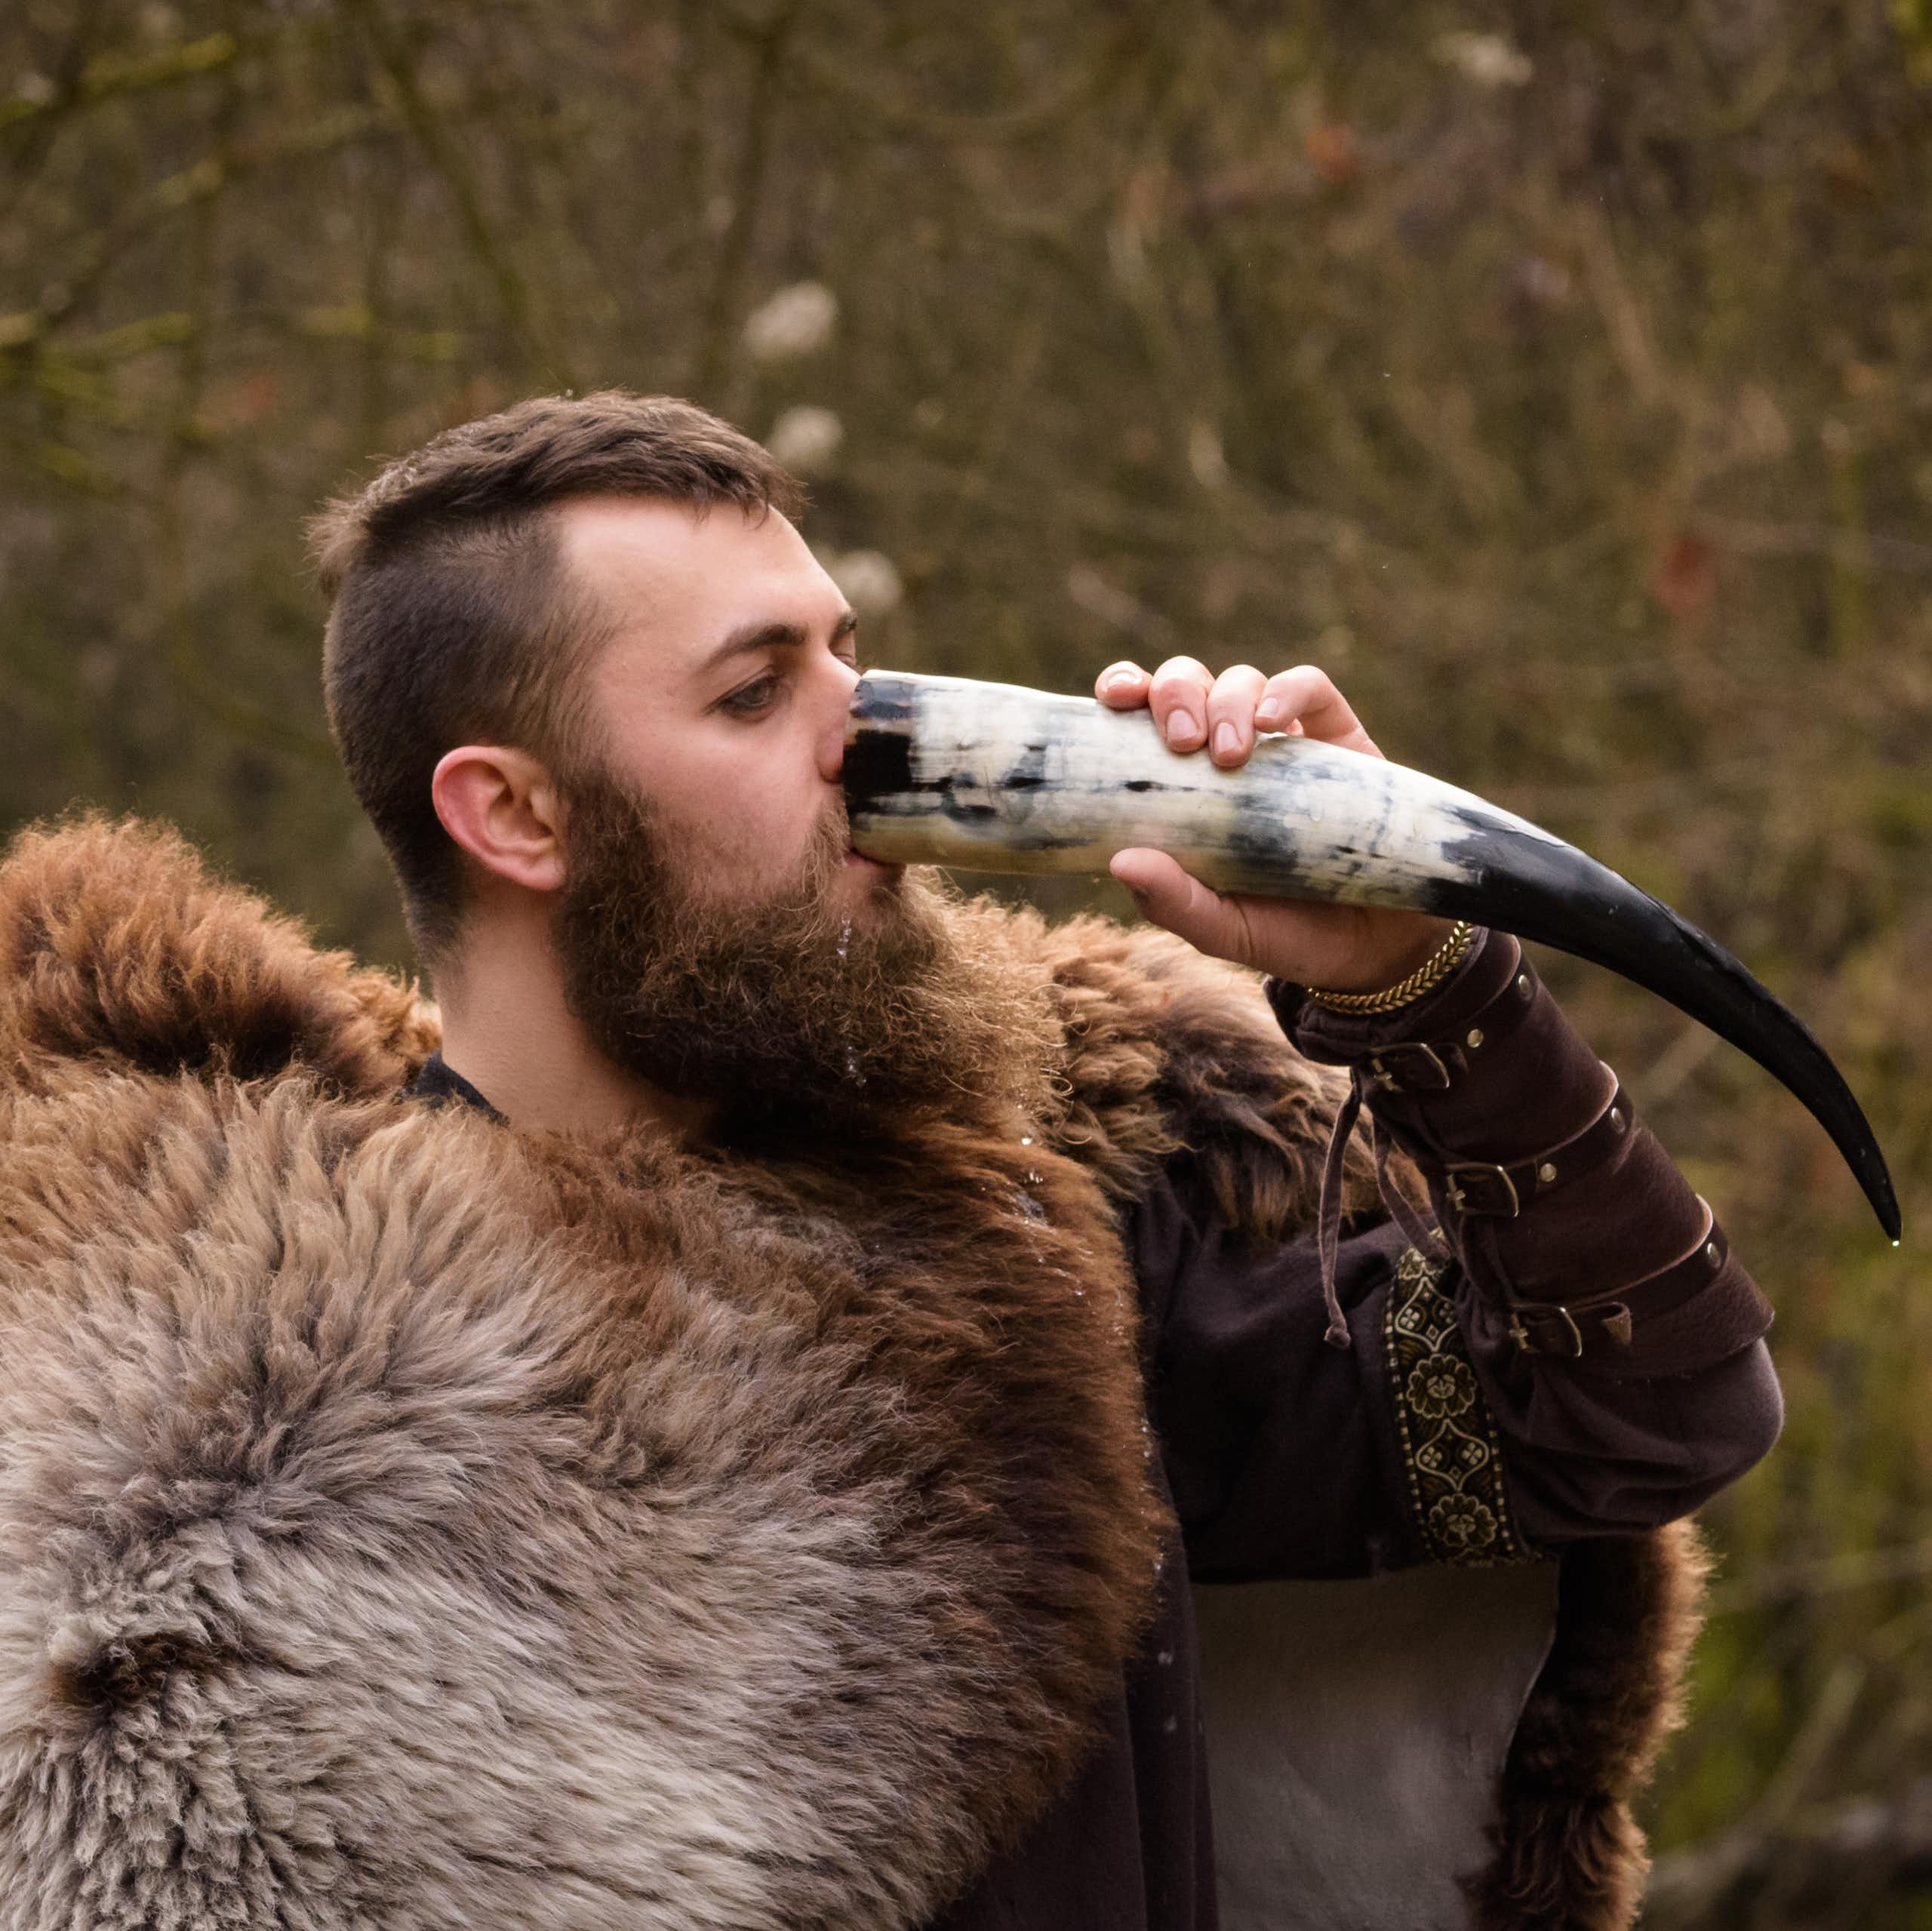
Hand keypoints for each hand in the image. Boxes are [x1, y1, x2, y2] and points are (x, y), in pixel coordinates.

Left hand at [1094, 656, 1456, 992]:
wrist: (1373, 946)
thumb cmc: (1283, 932)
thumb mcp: (1220, 929)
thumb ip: (1172, 901)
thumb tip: (1120, 862)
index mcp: (1181, 785)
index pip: (1139, 715)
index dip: (1123, 687)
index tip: (1115, 700)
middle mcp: (1226, 751)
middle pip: (1188, 682)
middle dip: (1175, 694)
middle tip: (1182, 742)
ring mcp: (1283, 742)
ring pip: (1242, 680)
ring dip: (1227, 702)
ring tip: (1233, 755)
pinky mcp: (1338, 737)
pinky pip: (1310, 687)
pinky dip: (1287, 692)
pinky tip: (1274, 722)